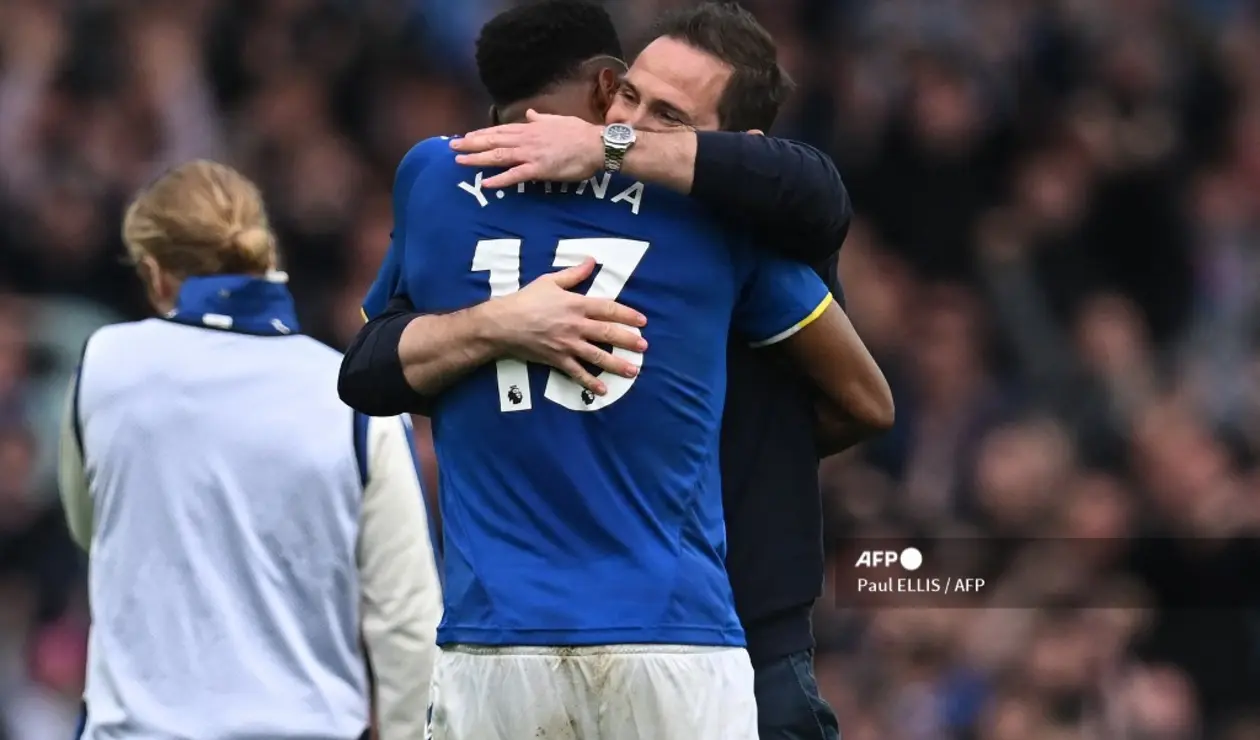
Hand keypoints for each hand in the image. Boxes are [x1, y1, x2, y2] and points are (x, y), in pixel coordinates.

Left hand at [450, 110, 603, 188]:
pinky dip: (499, 179)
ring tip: (460, 162)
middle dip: (471, 144)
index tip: (467, 136)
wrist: (595, 144)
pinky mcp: (538, 169)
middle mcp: (526, 139)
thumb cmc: (579, 133)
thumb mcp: (557, 120)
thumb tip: (531, 114)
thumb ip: (540, 119)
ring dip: (477, 158)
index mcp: (530, 128)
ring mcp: (530, 154)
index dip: (481, 133)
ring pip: (498, 156)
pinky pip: (515, 175)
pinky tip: (485, 183)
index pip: (500, 130)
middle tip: (452, 147)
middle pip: (493, 141)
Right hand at [485, 258, 647, 395]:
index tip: (642, 321)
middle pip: (608, 334)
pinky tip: (603, 390)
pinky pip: (577, 373)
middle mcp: (576, 325)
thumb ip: (573, 274)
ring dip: (617, 365)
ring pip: (597, 356)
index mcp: (576, 304)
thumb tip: (592, 261)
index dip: (627, 314)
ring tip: (633, 370)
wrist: (502, 324)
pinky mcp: (557, 360)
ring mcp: (568, 345)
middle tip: (644, 347)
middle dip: (628, 340)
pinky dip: (590, 382)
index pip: (608, 309)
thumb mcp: (549, 281)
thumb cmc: (525, 300)